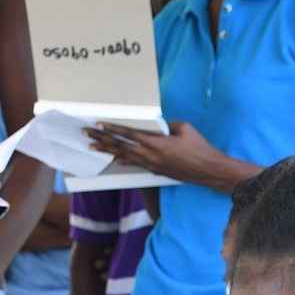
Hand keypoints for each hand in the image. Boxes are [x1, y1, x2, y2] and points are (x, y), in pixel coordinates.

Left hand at [85, 121, 243, 190]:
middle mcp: (150, 156)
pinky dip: (122, 160)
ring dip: (107, 151)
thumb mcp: (183, 129)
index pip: (130, 135)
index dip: (113, 129)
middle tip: (87, 135)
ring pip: (124, 157)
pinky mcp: (154, 171)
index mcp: (157, 144)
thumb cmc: (199, 147)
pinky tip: (113, 158)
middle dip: (102, 140)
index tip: (100, 125)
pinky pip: (134, 164)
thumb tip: (153, 123)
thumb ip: (165, 125)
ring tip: (92, 147)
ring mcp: (151, 165)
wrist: (207, 170)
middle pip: (121, 147)